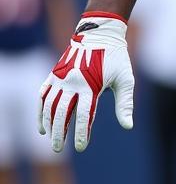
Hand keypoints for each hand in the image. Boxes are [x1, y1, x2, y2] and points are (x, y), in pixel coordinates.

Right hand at [39, 13, 134, 152]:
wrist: (100, 33)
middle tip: (59, 150)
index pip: (83, 115)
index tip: (80, 147)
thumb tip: (128, 126)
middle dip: (59, 134)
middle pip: (61, 114)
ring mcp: (61, 78)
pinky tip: (42, 125)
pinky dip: (40, 111)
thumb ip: (125, 104)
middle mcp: (72, 82)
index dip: (81, 133)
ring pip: (49, 106)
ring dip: (48, 124)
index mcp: (91, 85)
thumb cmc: (116, 59)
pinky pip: (43, 95)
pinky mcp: (54, 74)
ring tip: (52, 139)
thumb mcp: (125, 80)